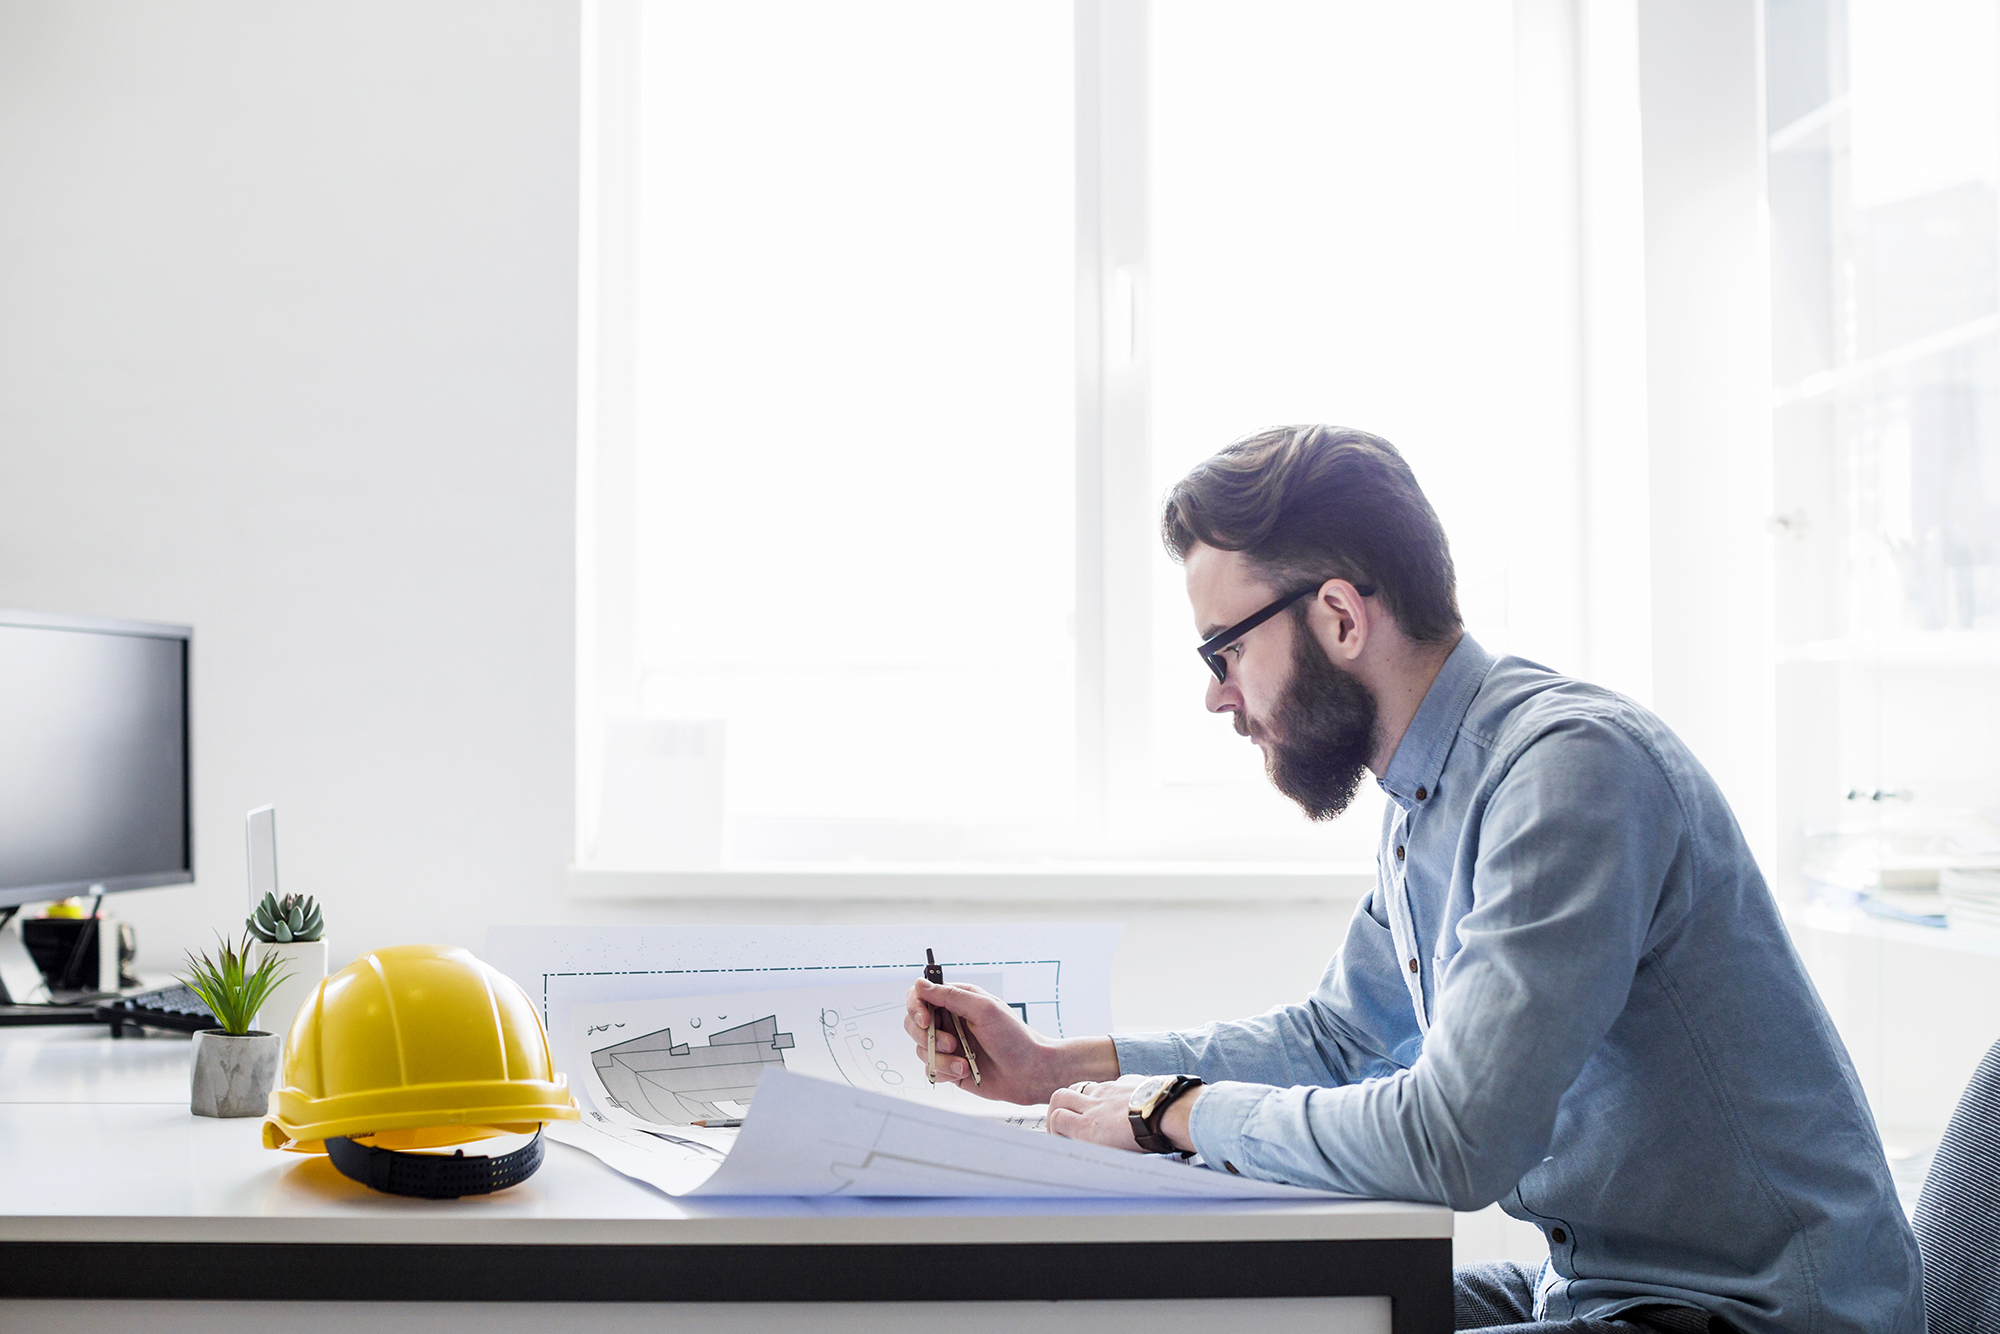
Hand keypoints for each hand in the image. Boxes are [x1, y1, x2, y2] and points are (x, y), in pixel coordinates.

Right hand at [903, 978, 1115, 1104]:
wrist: (1029, 1073)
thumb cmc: (1014, 1037)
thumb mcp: (984, 1009)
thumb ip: (950, 996)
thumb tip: (920, 984)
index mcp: (957, 1001)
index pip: (920, 996)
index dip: (916, 1007)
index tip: (925, 1021)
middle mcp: (949, 1021)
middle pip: (913, 1024)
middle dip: (928, 1037)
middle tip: (951, 1044)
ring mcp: (949, 1045)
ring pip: (922, 1049)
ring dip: (941, 1058)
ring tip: (964, 1062)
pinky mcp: (950, 1067)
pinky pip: (931, 1070)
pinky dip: (946, 1071)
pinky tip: (965, 1071)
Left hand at [1047, 1076, 1204, 1153]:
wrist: (1169, 1110)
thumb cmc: (1175, 1107)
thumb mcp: (1164, 1096)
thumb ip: (1158, 1100)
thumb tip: (1177, 1110)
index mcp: (1124, 1087)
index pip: (1098, 1089)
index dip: (1089, 1102)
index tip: (1092, 1116)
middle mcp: (1104, 1092)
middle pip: (1072, 1089)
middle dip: (1065, 1105)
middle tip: (1067, 1124)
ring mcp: (1093, 1107)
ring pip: (1058, 1099)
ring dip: (1055, 1116)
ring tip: (1060, 1136)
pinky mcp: (1086, 1126)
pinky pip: (1058, 1121)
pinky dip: (1055, 1130)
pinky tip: (1061, 1144)